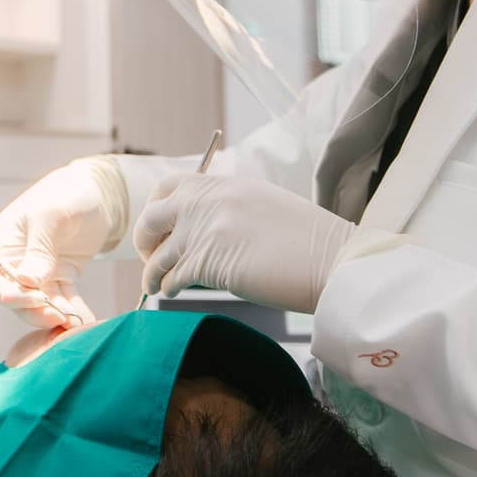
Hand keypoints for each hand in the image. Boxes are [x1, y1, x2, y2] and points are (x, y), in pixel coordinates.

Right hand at [0, 158, 128, 327]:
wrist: (98, 192)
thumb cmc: (66, 195)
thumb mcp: (50, 216)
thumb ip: (39, 249)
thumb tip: (28, 283)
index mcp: (4, 244)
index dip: (7, 295)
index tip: (33, 298)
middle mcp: (18, 261)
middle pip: (16, 298)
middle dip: (34, 311)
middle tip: (58, 316)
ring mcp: (41, 271)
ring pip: (40, 304)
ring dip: (55, 315)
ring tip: (75, 323)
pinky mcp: (62, 276)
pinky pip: (65, 299)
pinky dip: (73, 311)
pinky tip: (85, 321)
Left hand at [132, 175, 356, 313]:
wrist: (331, 260)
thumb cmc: (307, 241)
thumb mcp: (263, 204)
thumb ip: (227, 207)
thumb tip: (200, 225)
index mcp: (223, 184)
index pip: (169, 186)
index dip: (156, 208)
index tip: (158, 227)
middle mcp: (209, 201)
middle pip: (152, 217)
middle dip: (145, 239)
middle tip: (150, 255)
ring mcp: (206, 230)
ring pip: (158, 254)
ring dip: (152, 273)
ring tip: (153, 284)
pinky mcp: (208, 262)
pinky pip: (171, 276)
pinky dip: (167, 286)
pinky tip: (171, 292)